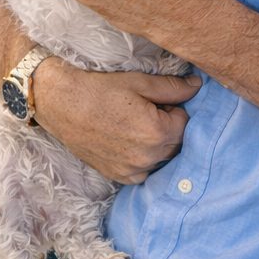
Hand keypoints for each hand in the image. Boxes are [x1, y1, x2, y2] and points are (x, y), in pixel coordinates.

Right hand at [32, 56, 199, 183]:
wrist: (61, 103)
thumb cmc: (99, 89)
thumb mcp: (139, 82)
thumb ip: (173, 88)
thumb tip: (197, 87)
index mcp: (157, 132)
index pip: (185, 122)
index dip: (172, 108)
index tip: (153, 101)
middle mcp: (148, 156)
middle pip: (176, 143)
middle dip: (167, 126)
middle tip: (142, 110)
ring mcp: (133, 169)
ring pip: (161, 157)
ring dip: (156, 143)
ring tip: (131, 124)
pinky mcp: (119, 176)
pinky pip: (144, 171)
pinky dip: (142, 158)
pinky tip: (125, 141)